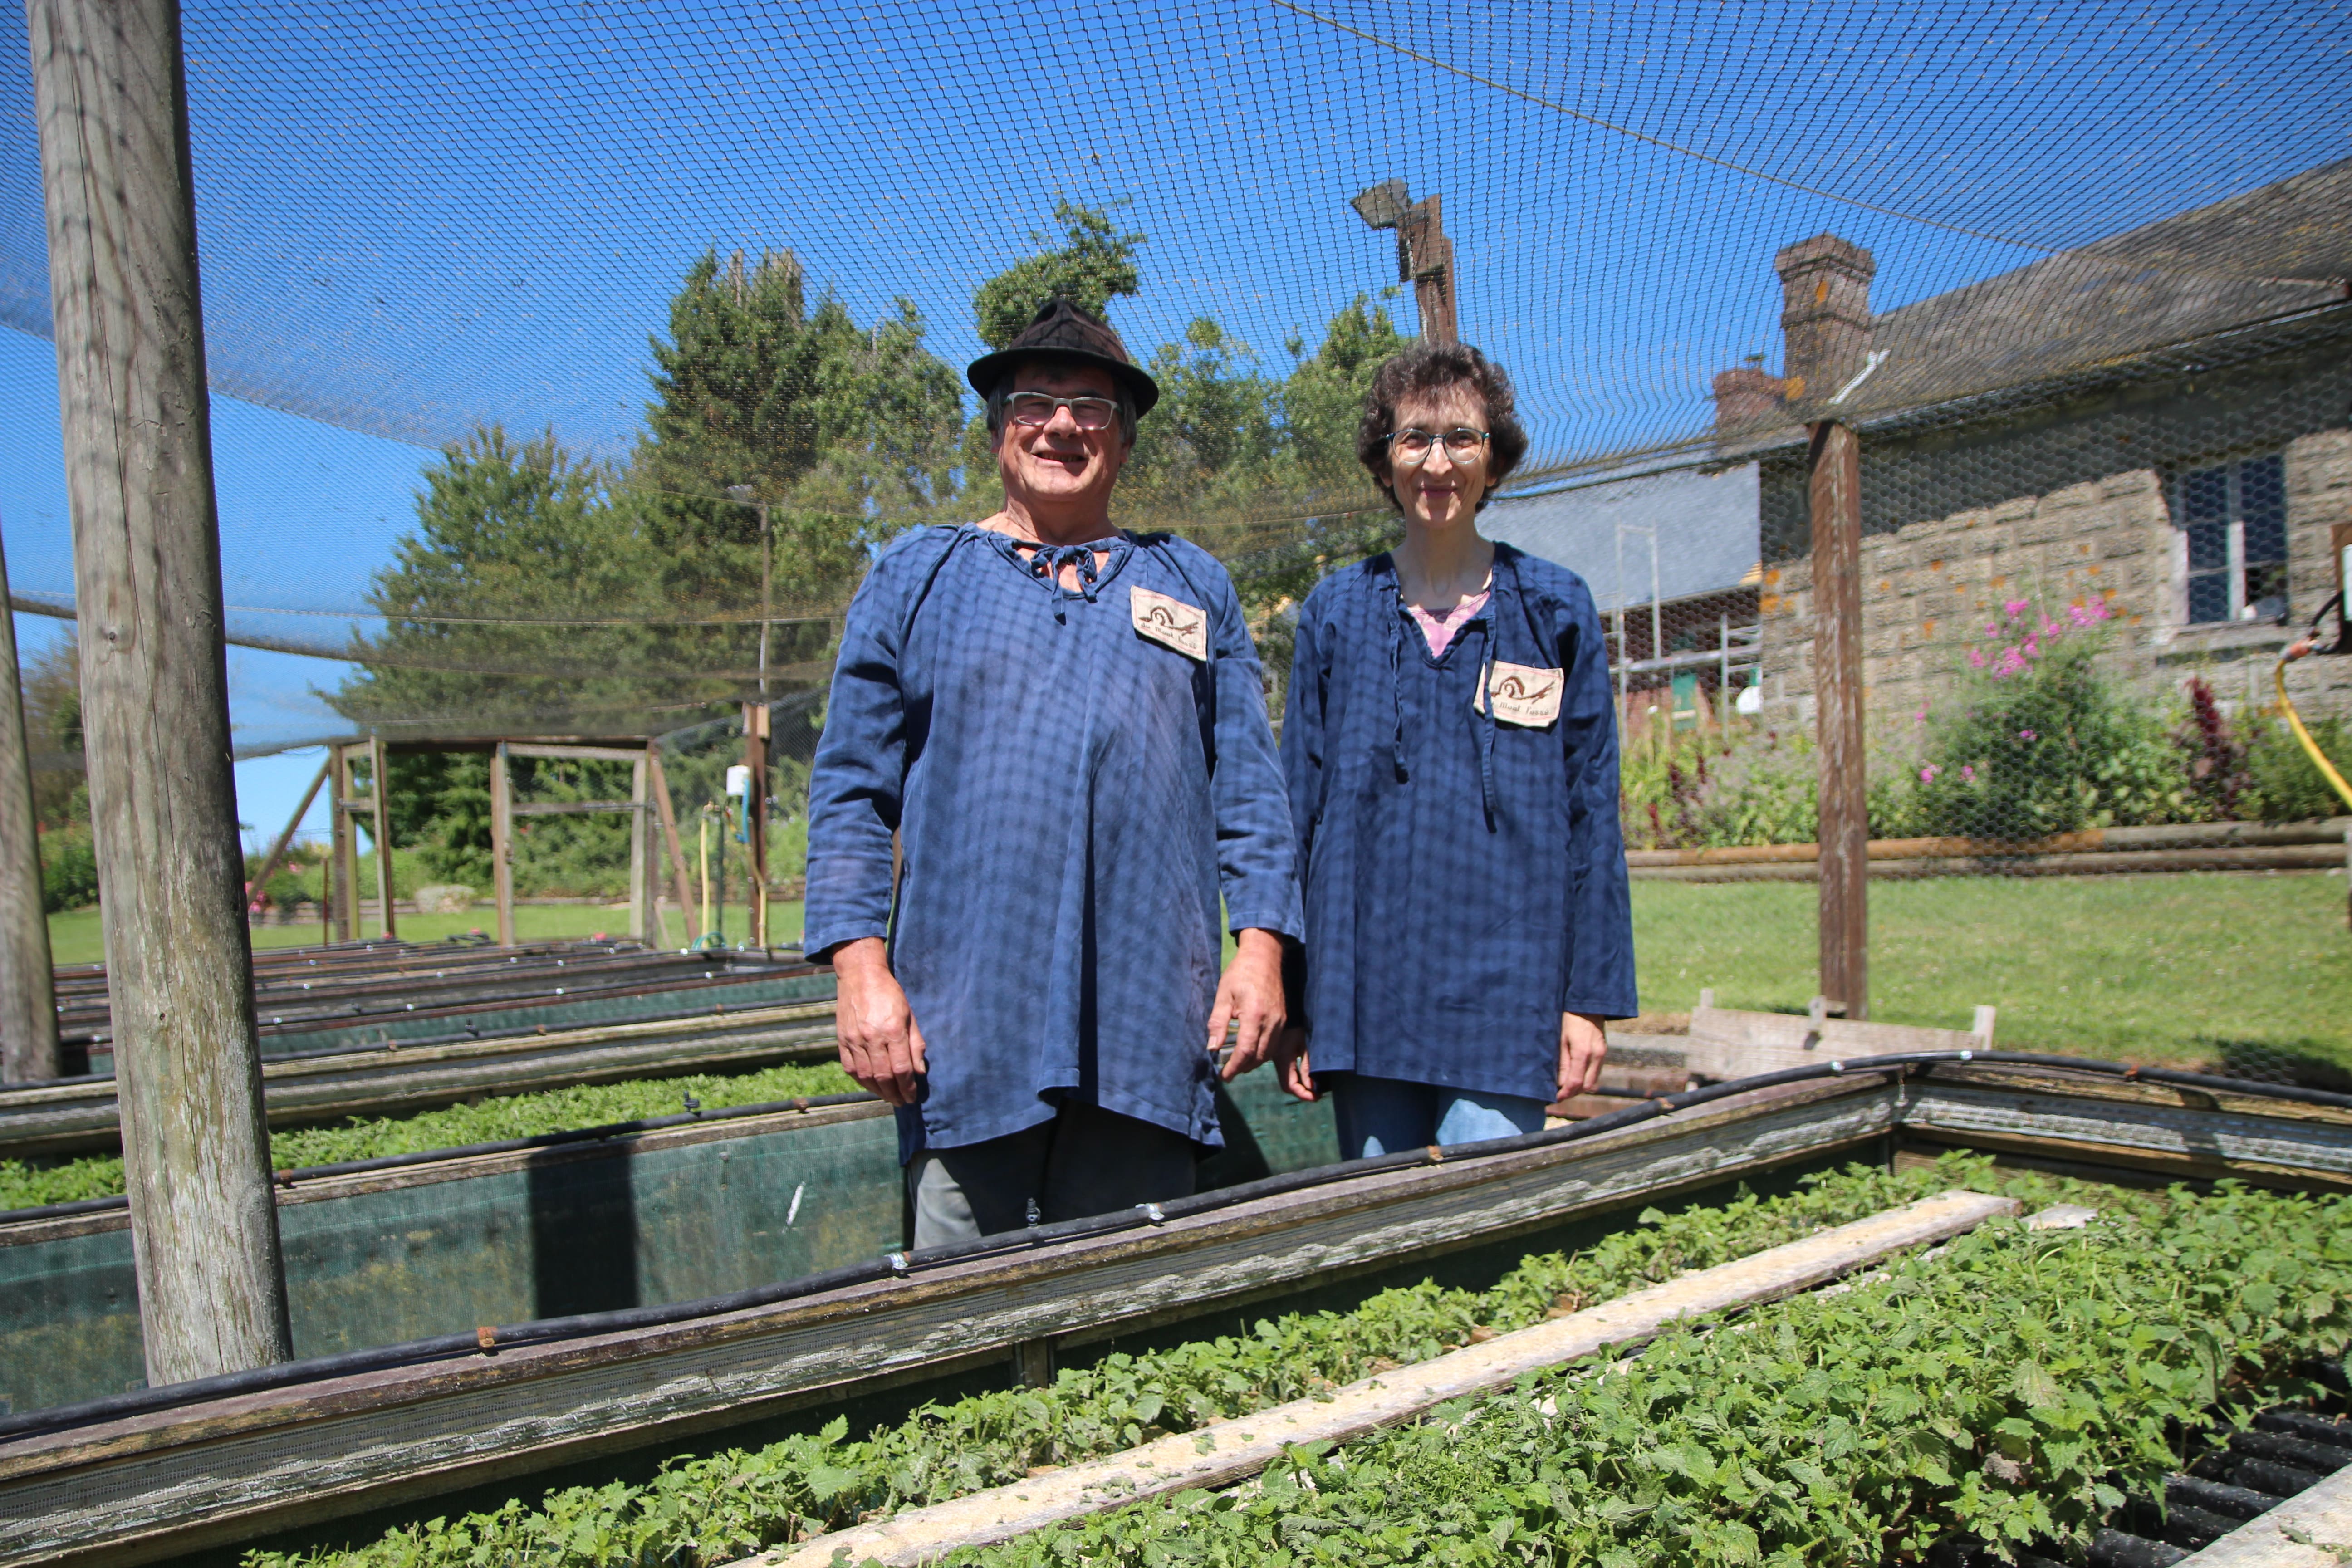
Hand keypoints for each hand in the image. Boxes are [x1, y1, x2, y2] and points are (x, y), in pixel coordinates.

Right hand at [830, 938, 926, 1105]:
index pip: (902, 1069)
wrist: (860, 976)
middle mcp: (872, 1037)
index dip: (908, 1087)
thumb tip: (919, 1071)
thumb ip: (915, 1044)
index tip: (913, 1096)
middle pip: (884, 1077)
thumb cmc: (890, 994)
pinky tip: (871, 1086)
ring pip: (866, 1076)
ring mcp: (854, 1040)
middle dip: (895, 1094)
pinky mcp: (842, 1040)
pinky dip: (862, 1081)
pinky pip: (851, 1069)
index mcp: (892, 1030)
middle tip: (903, 1102)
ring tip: (889, 1098)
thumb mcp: (910, 1015)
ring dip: (879, 1092)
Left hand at [1211, 929, 1287, 1080]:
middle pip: (1259, 1057)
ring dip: (1253, 1063)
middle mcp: (1271, 1021)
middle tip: (1228, 1072)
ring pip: (1269, 1053)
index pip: (1245, 1051)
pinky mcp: (1284, 1019)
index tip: (1223, 1076)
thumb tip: (1212, 1048)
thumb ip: (1218, 1023)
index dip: (1234, 1067)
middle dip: (1243, 1068)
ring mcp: (1280, 1021)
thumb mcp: (1223, 996)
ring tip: (1238, 1065)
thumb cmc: (1240, 974)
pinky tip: (1251, 1051)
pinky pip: (1275, 1044)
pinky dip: (1263, 1053)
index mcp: (1254, 1015)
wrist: (1264, 957)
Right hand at [1270, 1025, 1315, 1102]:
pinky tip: (1308, 1075)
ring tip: (1315, 1086)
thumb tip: (1311, 1086)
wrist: (1291, 1008)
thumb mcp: (1306, 1044)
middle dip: (1302, 1091)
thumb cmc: (1301, 1023)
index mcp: (1283, 1059)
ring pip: (1288, 1078)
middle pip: (1288, 1085)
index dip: (1303, 1094)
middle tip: (1317, 1093)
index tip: (1316, 1097)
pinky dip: (1298, 1076)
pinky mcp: (1281, 1053)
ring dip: (1301, 1085)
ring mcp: (1278, 1057)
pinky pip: (1288, 1070)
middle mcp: (1278, 1061)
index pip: (1290, 1085)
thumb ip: (1307, 1065)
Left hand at [1557, 1011, 1608, 1101]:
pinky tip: (1575, 1076)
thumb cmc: (1569, 1018)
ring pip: (1593, 1081)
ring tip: (1565, 1087)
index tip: (1555, 1098)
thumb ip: (1562, 1063)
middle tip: (1559, 1094)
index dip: (1565, 1093)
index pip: (1575, 1082)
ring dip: (1580, 1087)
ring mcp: (1602, 1054)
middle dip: (1573, 1093)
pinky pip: (1596, 1072)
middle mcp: (1596, 1055)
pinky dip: (1586, 1078)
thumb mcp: (1560, 1039)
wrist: (1588, 1003)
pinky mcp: (1604, 1052)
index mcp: (1583, 1052)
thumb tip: (1560, 1084)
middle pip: (1586, 1086)